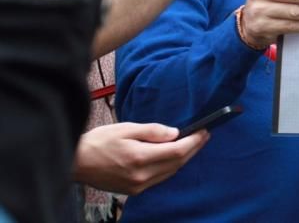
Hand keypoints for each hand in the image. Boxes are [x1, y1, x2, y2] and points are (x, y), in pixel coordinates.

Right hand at [72, 123, 207, 194]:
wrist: (75, 162)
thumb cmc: (98, 141)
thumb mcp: (126, 128)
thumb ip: (153, 131)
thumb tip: (175, 133)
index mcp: (140, 158)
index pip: (177, 151)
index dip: (194, 141)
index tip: (204, 131)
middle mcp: (141, 176)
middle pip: (177, 163)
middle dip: (193, 148)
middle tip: (203, 136)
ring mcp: (137, 186)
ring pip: (170, 172)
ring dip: (183, 158)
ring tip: (192, 143)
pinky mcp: (133, 190)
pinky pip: (159, 178)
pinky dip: (170, 166)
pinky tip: (173, 156)